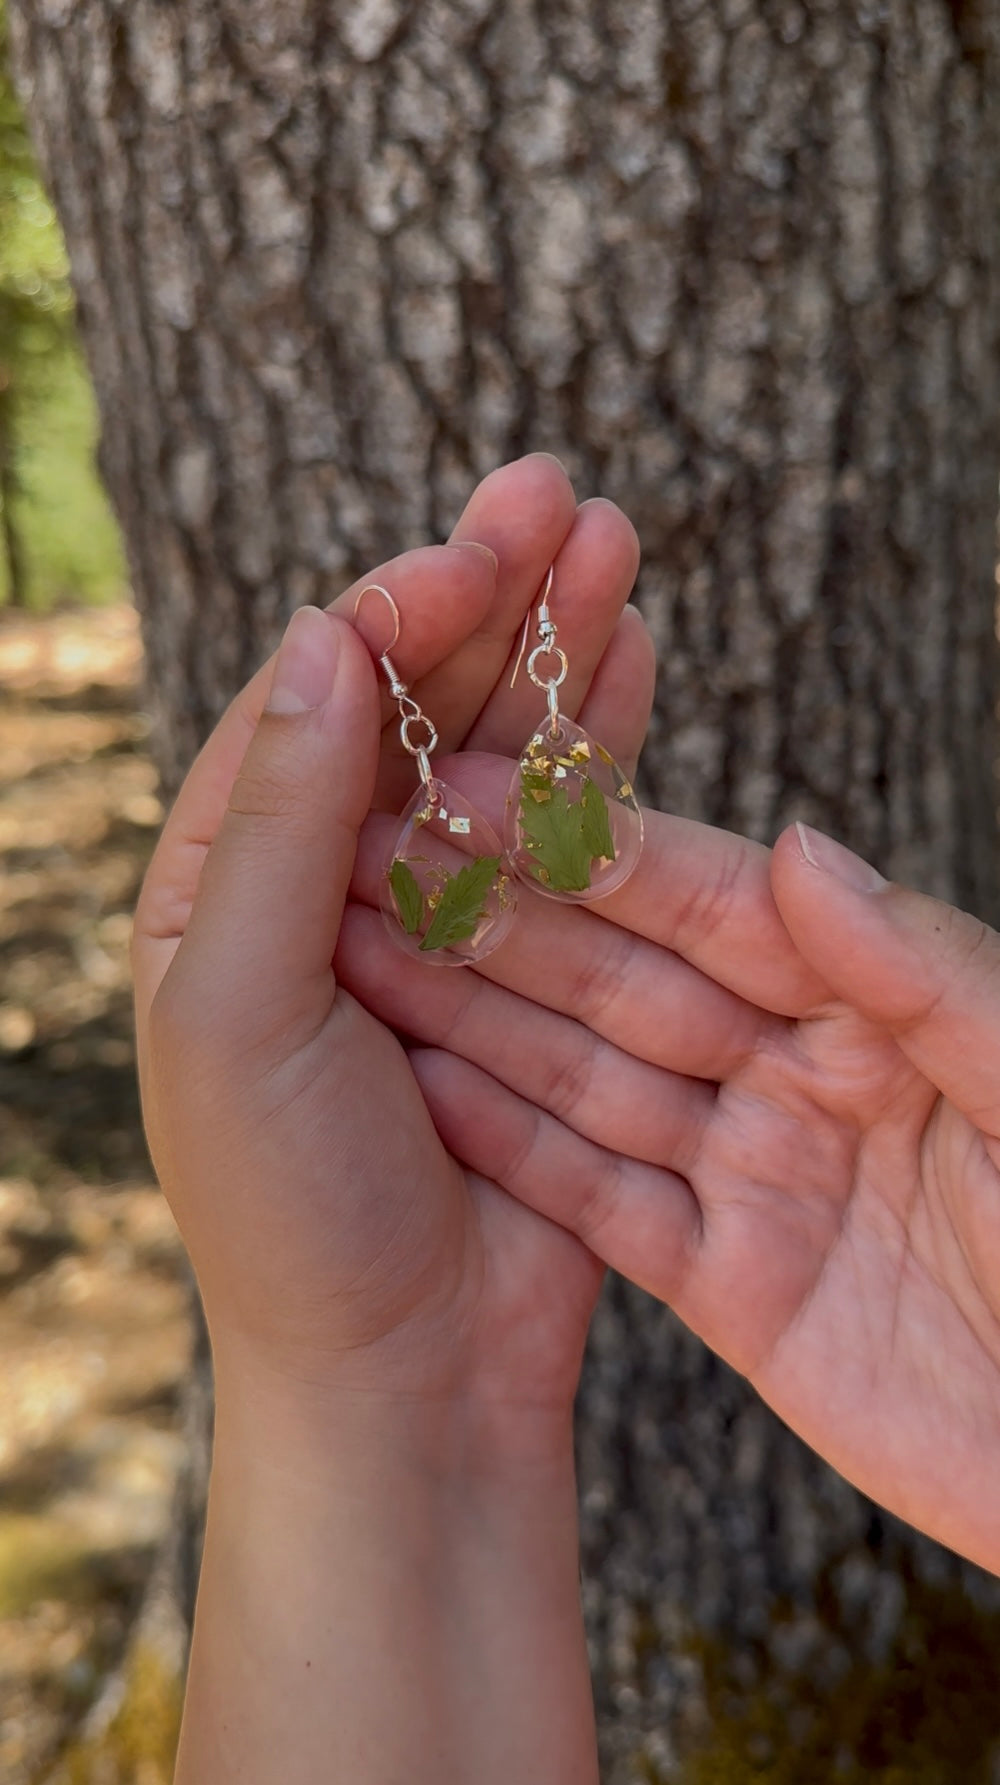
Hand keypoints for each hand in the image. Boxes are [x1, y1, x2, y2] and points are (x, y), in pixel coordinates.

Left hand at [132, 453, 651, 1428]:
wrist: (404, 1371)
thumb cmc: (291, 1212)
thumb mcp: (238, 1015)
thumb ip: (275, 827)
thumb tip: (315, 635)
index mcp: (221, 883)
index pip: (304, 705)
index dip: (388, 616)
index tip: (473, 553)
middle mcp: (324, 881)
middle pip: (405, 703)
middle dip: (484, 597)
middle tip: (560, 491)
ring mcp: (432, 915)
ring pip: (494, 748)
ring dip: (552, 645)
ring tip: (616, 541)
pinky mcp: (526, 962)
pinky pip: (566, 830)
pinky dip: (599, 744)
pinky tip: (633, 658)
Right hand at [343, 789, 999, 1574]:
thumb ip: (925, 970)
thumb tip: (793, 849)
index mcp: (883, 998)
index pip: (713, 900)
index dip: (589, 842)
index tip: (469, 786)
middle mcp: (806, 1071)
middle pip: (626, 978)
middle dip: (499, 915)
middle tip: (367, 853)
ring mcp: (761, 1177)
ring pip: (592, 1081)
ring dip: (476, 1018)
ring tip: (354, 954)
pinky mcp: (734, 1289)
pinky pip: (602, 1205)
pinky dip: (510, 1153)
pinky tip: (415, 1092)